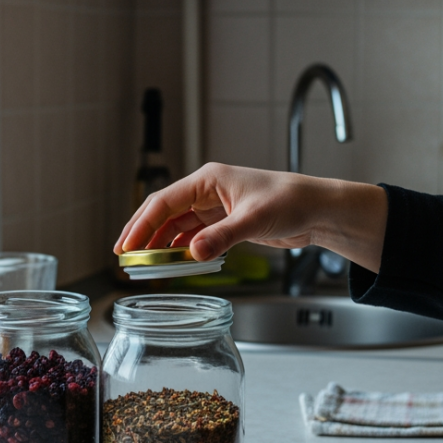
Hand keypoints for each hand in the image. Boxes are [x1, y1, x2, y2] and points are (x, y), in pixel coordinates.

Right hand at [113, 163, 386, 271]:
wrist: (317, 210)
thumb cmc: (291, 201)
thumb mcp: (254, 221)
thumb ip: (222, 238)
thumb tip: (192, 253)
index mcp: (209, 179)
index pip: (164, 201)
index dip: (141, 224)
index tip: (126, 245)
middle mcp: (208, 191)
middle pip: (164, 211)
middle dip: (143, 232)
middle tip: (124, 256)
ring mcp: (215, 207)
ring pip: (177, 224)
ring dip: (161, 242)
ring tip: (144, 264)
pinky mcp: (225, 222)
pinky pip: (194, 234)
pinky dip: (181, 248)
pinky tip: (173, 262)